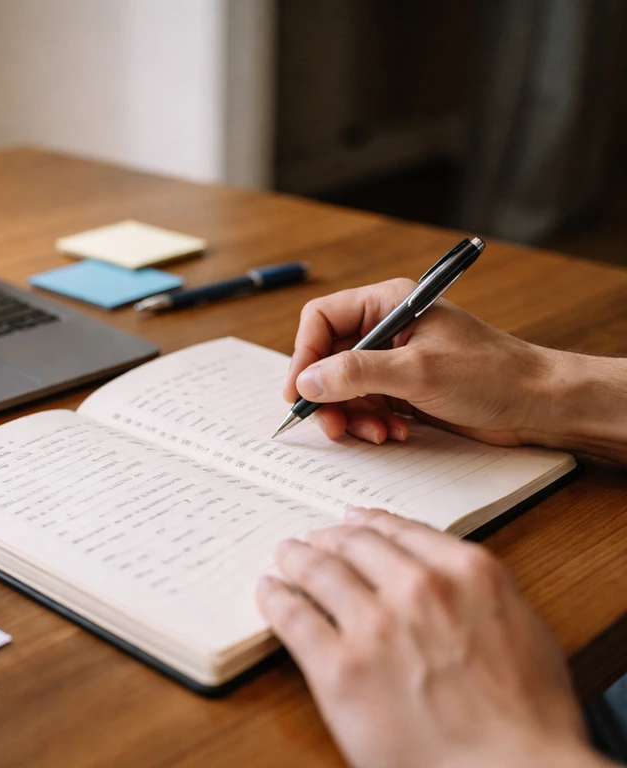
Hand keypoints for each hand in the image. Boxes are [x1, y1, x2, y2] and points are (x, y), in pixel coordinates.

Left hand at [256, 508, 608, 767]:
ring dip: (297, 558)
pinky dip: (275, 598)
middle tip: (314, 539)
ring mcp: (373, 626)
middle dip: (329, 539)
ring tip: (286, 556)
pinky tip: (268, 591)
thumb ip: (480, 595)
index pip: (403, 531)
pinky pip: (293, 617)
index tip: (355, 520)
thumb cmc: (530, 720)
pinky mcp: (338, 667)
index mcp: (468, 574)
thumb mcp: (524, 631)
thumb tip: (453, 582)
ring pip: (318, 571)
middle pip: (355, 545)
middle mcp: (416, 588)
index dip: (371, 524)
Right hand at [283, 278, 557, 446]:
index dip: (305, 354)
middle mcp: (387, 328)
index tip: (300, 391)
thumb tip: (307, 381)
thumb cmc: (491, 375)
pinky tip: (394, 432)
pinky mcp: (404, 387)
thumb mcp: (417, 372)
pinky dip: (372, 421)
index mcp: (388, 304)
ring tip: (376, 432)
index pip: (322, 319)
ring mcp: (394, 359)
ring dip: (352, 414)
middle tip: (331, 425)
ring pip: (344, 386)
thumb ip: (356, 374)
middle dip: (328, 395)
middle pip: (328, 357)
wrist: (538, 404)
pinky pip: (367, 404)